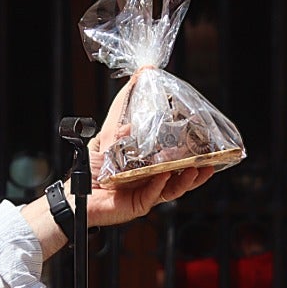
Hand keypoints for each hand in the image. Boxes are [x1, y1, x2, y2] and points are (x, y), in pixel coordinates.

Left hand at [84, 74, 214, 226]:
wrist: (77, 193)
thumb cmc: (92, 169)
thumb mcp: (108, 135)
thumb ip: (121, 113)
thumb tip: (137, 82)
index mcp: (150, 164)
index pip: (175, 156)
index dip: (190, 147)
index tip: (201, 133)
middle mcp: (153, 179)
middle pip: (182, 174)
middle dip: (198, 165)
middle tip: (209, 153)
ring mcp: (148, 193)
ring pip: (174, 188)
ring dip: (187, 178)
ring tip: (197, 167)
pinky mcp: (139, 205)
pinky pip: (153, 195)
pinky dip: (160, 185)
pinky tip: (165, 175)